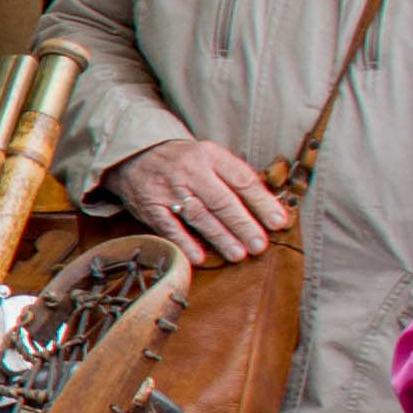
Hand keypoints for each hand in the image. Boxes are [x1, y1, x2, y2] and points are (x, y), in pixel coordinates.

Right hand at [109, 136, 285, 264]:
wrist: (133, 155)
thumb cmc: (182, 162)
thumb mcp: (208, 157)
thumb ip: (232, 178)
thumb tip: (268, 207)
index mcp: (210, 155)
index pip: (242, 180)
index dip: (262, 202)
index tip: (279, 222)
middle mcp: (190, 171)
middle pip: (222, 201)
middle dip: (243, 225)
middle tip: (260, 245)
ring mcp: (168, 189)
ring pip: (199, 216)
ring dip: (220, 237)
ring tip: (238, 255)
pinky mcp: (149, 206)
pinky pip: (169, 227)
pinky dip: (185, 243)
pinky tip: (200, 257)